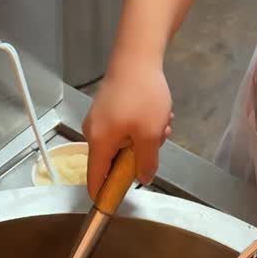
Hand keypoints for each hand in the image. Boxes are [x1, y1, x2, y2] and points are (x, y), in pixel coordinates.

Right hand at [83, 55, 172, 195]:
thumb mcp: (149, 134)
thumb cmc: (142, 96)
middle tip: (158, 142)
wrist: (137, 55)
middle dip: (139, 157)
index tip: (119, 202)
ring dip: (146, 139)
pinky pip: (126, 128)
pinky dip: (142, 126)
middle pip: (113, 161)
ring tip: (162, 123)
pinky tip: (158, 113)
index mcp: (99, 143)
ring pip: (125, 143)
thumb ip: (146, 162)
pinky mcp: (109, 108)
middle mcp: (94, 132)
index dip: (105, 195)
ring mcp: (101, 119)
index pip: (94, 180)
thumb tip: (143, 179)